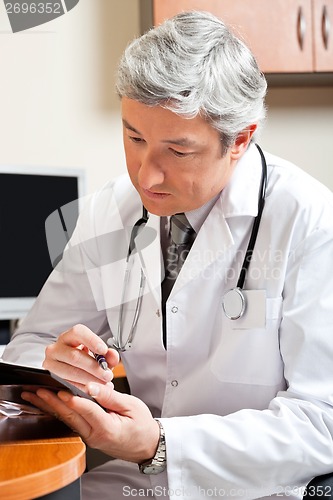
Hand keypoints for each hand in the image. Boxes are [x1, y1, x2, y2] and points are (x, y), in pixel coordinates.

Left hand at [21, 383, 159, 463]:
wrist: (146, 445)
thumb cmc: (141, 425)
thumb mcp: (131, 406)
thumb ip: (110, 397)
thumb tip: (93, 387)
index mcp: (108, 428)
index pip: (88, 411)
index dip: (74, 400)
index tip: (62, 389)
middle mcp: (95, 435)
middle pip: (71, 417)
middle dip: (53, 402)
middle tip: (39, 390)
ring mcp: (89, 437)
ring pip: (67, 420)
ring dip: (50, 407)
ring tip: (36, 395)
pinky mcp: (87, 435)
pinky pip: (71, 422)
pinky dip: (58, 411)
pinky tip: (48, 404)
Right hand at [42, 324, 119, 390]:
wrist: (71, 371)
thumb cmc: (85, 360)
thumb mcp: (99, 357)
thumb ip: (108, 355)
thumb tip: (112, 355)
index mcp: (69, 337)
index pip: (78, 332)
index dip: (92, 340)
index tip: (103, 350)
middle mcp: (56, 348)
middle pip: (75, 356)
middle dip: (94, 367)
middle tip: (107, 375)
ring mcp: (50, 363)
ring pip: (70, 372)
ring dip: (89, 380)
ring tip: (102, 384)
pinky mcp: (49, 378)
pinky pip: (66, 384)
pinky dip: (81, 388)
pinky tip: (91, 390)